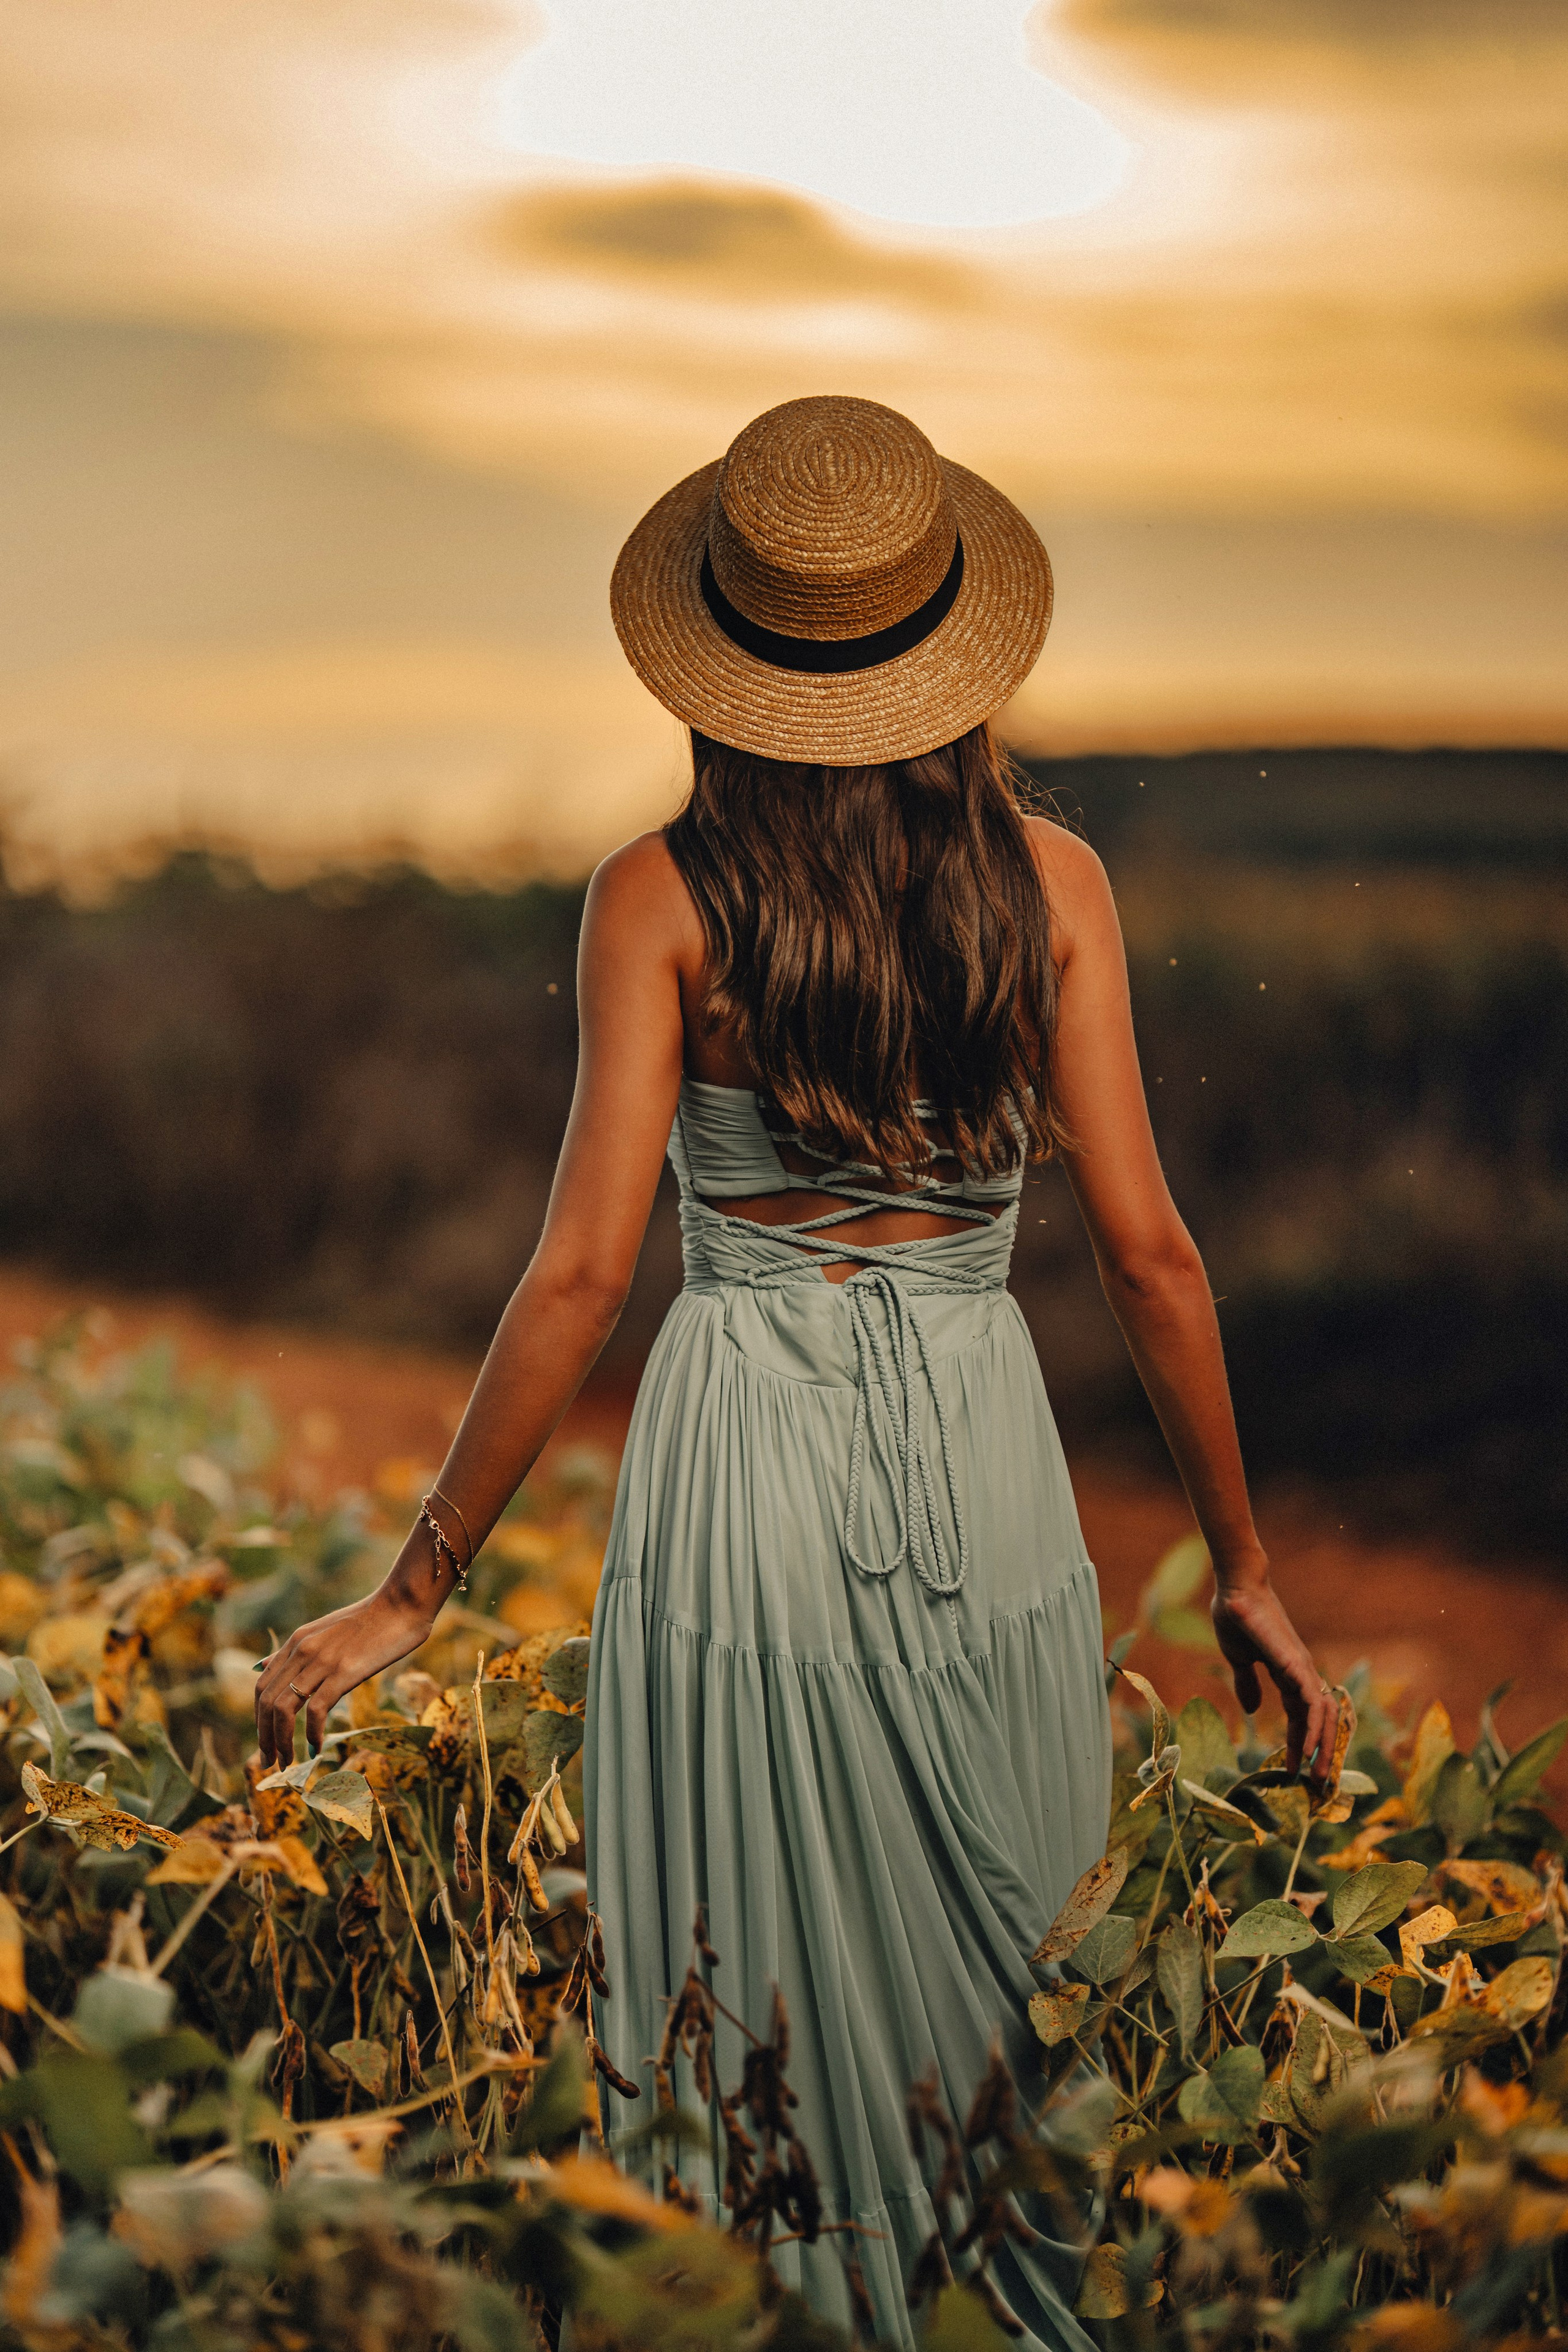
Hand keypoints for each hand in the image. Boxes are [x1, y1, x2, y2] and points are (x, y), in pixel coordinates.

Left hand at [254, 1588, 435, 1766]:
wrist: (401, 1605)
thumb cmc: (369, 1620)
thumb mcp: (323, 1630)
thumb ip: (294, 1651)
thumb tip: (262, 1665)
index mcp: (296, 1642)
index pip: (261, 1687)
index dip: (258, 1719)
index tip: (266, 1741)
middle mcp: (302, 1651)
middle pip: (266, 1702)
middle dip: (265, 1737)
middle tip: (271, 1762)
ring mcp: (322, 1661)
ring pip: (284, 1709)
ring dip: (282, 1741)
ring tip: (288, 1762)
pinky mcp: (344, 1672)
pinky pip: (316, 1710)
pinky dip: (311, 1734)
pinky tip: (316, 1747)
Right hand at [1211, 1573, 1337, 1784]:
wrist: (1236, 1589)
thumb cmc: (1236, 1617)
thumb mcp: (1240, 1659)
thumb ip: (1247, 1683)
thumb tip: (1252, 1710)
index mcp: (1289, 1674)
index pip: (1301, 1717)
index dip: (1298, 1743)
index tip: (1291, 1770)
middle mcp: (1303, 1674)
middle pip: (1320, 1722)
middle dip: (1320, 1755)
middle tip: (1316, 1786)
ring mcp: (1303, 1669)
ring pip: (1323, 1716)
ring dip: (1322, 1748)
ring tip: (1317, 1777)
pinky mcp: (1296, 1665)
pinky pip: (1311, 1703)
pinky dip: (1312, 1728)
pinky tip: (1307, 1749)